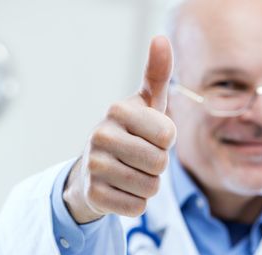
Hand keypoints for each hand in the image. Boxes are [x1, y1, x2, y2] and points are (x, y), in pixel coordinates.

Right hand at [63, 36, 175, 222]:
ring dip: (148, 185)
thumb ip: (157, 74)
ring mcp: (94, 166)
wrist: (92, 170)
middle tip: (138, 158)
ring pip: (150, 188)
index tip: (149, 137)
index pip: (168, 135)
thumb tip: (161, 38)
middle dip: (157, 166)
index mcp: (118, 110)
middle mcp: (101, 135)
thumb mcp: (146, 104)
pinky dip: (135, 203)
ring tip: (129, 173)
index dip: (166, 142)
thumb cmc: (130, 133)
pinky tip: (120, 190)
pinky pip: (137, 207)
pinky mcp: (93, 195)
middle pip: (160, 164)